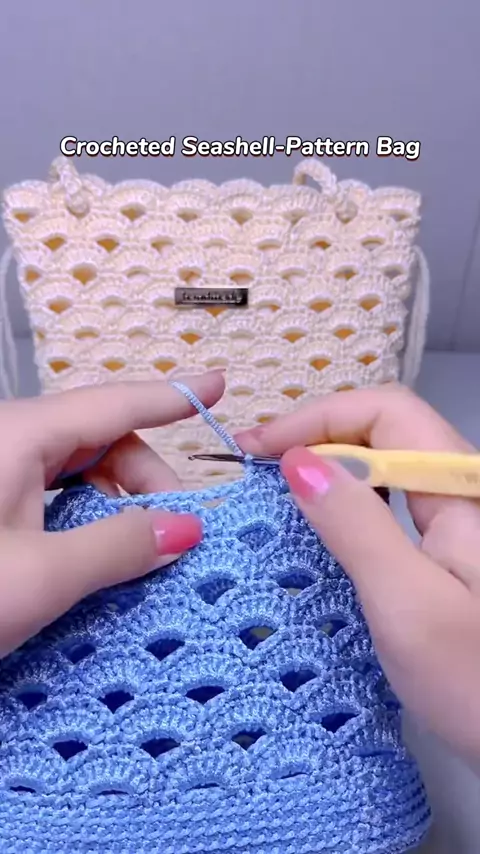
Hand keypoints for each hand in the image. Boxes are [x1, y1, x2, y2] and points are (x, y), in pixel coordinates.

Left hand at [0, 370, 224, 657]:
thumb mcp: (41, 576)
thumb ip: (120, 546)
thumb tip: (188, 528)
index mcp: (18, 437)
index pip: (113, 404)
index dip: (171, 396)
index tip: (219, 385)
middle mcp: (5, 439)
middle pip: (97, 437)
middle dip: (146, 473)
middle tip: (179, 528)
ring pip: (73, 464)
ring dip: (116, 495)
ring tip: (141, 542)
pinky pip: (47, 487)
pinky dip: (83, 510)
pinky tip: (94, 544)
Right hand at [235, 384, 479, 763]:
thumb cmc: (473, 679)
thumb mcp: (406, 602)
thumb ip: (354, 526)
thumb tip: (295, 462)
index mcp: (461, 487)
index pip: (387, 413)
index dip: (319, 419)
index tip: (261, 451)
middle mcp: (461, 488)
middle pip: (385, 429)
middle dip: (318, 435)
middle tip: (256, 465)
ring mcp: (456, 518)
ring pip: (385, 463)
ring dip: (328, 464)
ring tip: (275, 485)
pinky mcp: (446, 547)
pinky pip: (390, 500)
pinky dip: (346, 498)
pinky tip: (317, 519)